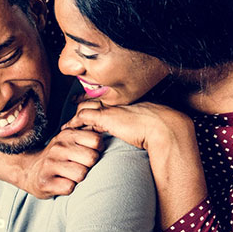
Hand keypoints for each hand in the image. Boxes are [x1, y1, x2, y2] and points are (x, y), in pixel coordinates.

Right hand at [15, 128, 103, 197]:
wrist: (29, 171)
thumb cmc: (57, 157)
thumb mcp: (69, 140)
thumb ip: (87, 135)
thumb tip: (108, 128)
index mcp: (67, 135)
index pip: (96, 140)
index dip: (97, 150)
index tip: (88, 153)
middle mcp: (58, 147)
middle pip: (91, 159)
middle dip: (89, 166)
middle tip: (78, 166)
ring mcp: (50, 164)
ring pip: (81, 174)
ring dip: (78, 178)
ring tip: (69, 175)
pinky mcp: (45, 182)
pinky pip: (69, 187)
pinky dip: (68, 188)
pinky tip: (61, 183)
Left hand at [64, 100, 187, 151]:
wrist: (165, 128)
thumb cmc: (162, 128)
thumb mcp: (147, 124)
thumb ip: (137, 124)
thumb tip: (136, 132)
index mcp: (127, 102)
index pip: (104, 99)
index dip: (93, 102)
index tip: (85, 103)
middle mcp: (117, 102)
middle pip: (91, 101)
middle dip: (80, 105)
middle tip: (71, 110)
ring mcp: (111, 109)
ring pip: (84, 108)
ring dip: (75, 117)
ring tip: (67, 126)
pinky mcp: (106, 117)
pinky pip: (83, 117)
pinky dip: (74, 123)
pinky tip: (68, 129)